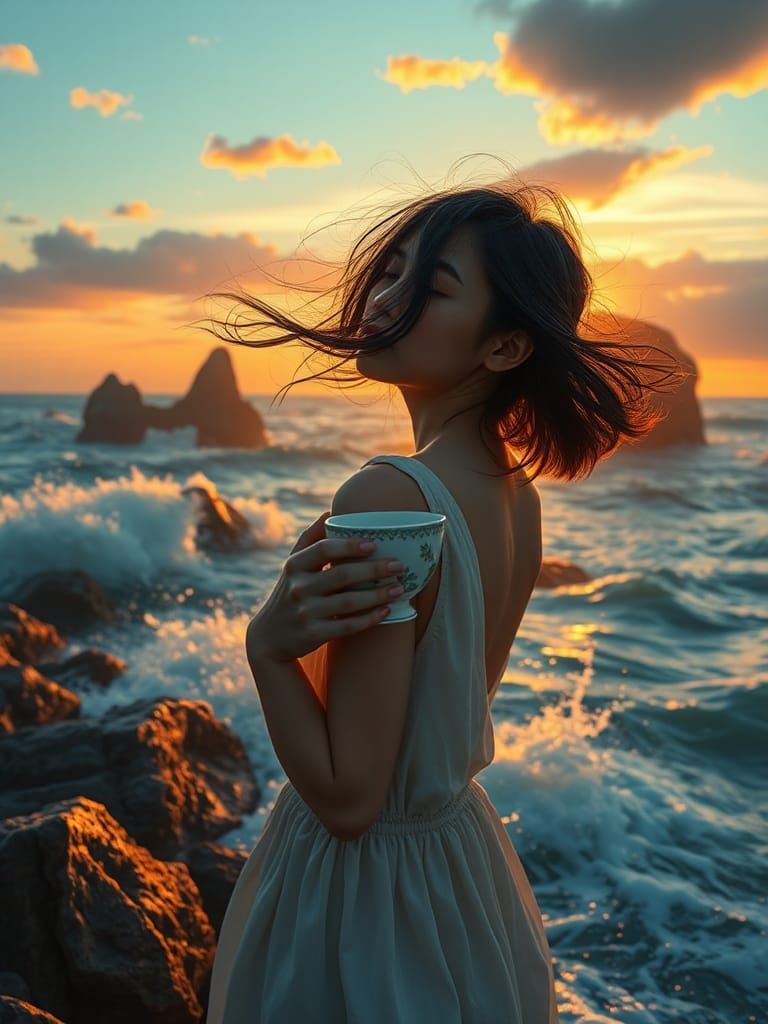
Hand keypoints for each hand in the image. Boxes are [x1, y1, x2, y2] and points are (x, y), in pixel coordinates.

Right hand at [245, 510, 403, 662]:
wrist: (270, 638)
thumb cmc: (290, 591)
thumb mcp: (293, 564)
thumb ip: (310, 538)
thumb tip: (330, 511)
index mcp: (294, 565)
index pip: (323, 549)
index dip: (349, 546)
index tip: (374, 544)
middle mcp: (298, 588)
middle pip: (341, 575)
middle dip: (373, 569)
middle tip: (398, 565)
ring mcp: (306, 612)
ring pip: (348, 602)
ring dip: (377, 595)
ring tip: (399, 588)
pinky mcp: (314, 634)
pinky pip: (347, 626)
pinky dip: (369, 619)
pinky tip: (387, 611)